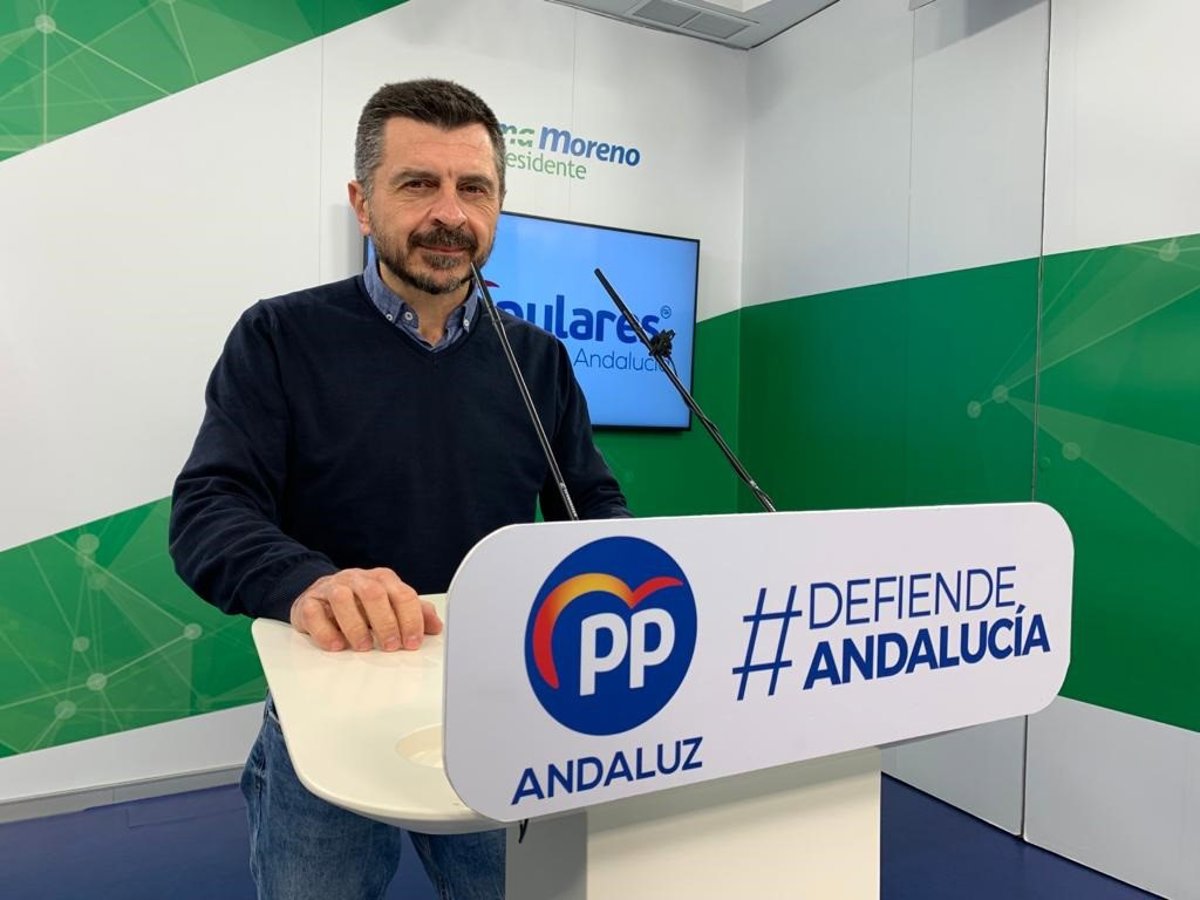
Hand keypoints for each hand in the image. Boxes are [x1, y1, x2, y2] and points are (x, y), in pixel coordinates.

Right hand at [289, 568, 442, 651]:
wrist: (322, 594)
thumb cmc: (361, 603)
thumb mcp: (391, 606)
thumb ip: (415, 613)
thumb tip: (437, 627)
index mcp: (382, 579)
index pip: (402, 594)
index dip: (410, 619)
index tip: (412, 642)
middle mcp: (357, 579)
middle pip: (374, 593)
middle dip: (386, 622)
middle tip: (391, 646)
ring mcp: (331, 588)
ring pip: (342, 598)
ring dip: (355, 626)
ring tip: (363, 647)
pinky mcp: (308, 602)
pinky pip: (313, 612)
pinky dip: (325, 631)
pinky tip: (336, 645)